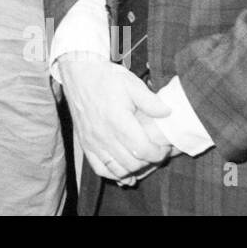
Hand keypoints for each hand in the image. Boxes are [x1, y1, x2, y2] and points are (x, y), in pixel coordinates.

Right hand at [57, 51, 172, 181]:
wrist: (79, 74)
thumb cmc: (106, 78)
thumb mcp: (131, 83)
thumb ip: (151, 101)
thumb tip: (168, 113)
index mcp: (117, 120)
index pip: (143, 149)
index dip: (158, 153)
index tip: (164, 148)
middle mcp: (104, 135)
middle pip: (132, 163)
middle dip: (149, 162)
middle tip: (156, 153)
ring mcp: (93, 141)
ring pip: (117, 169)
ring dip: (133, 169)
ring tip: (142, 160)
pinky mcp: (85, 144)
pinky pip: (100, 168)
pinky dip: (113, 173)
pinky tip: (124, 170)